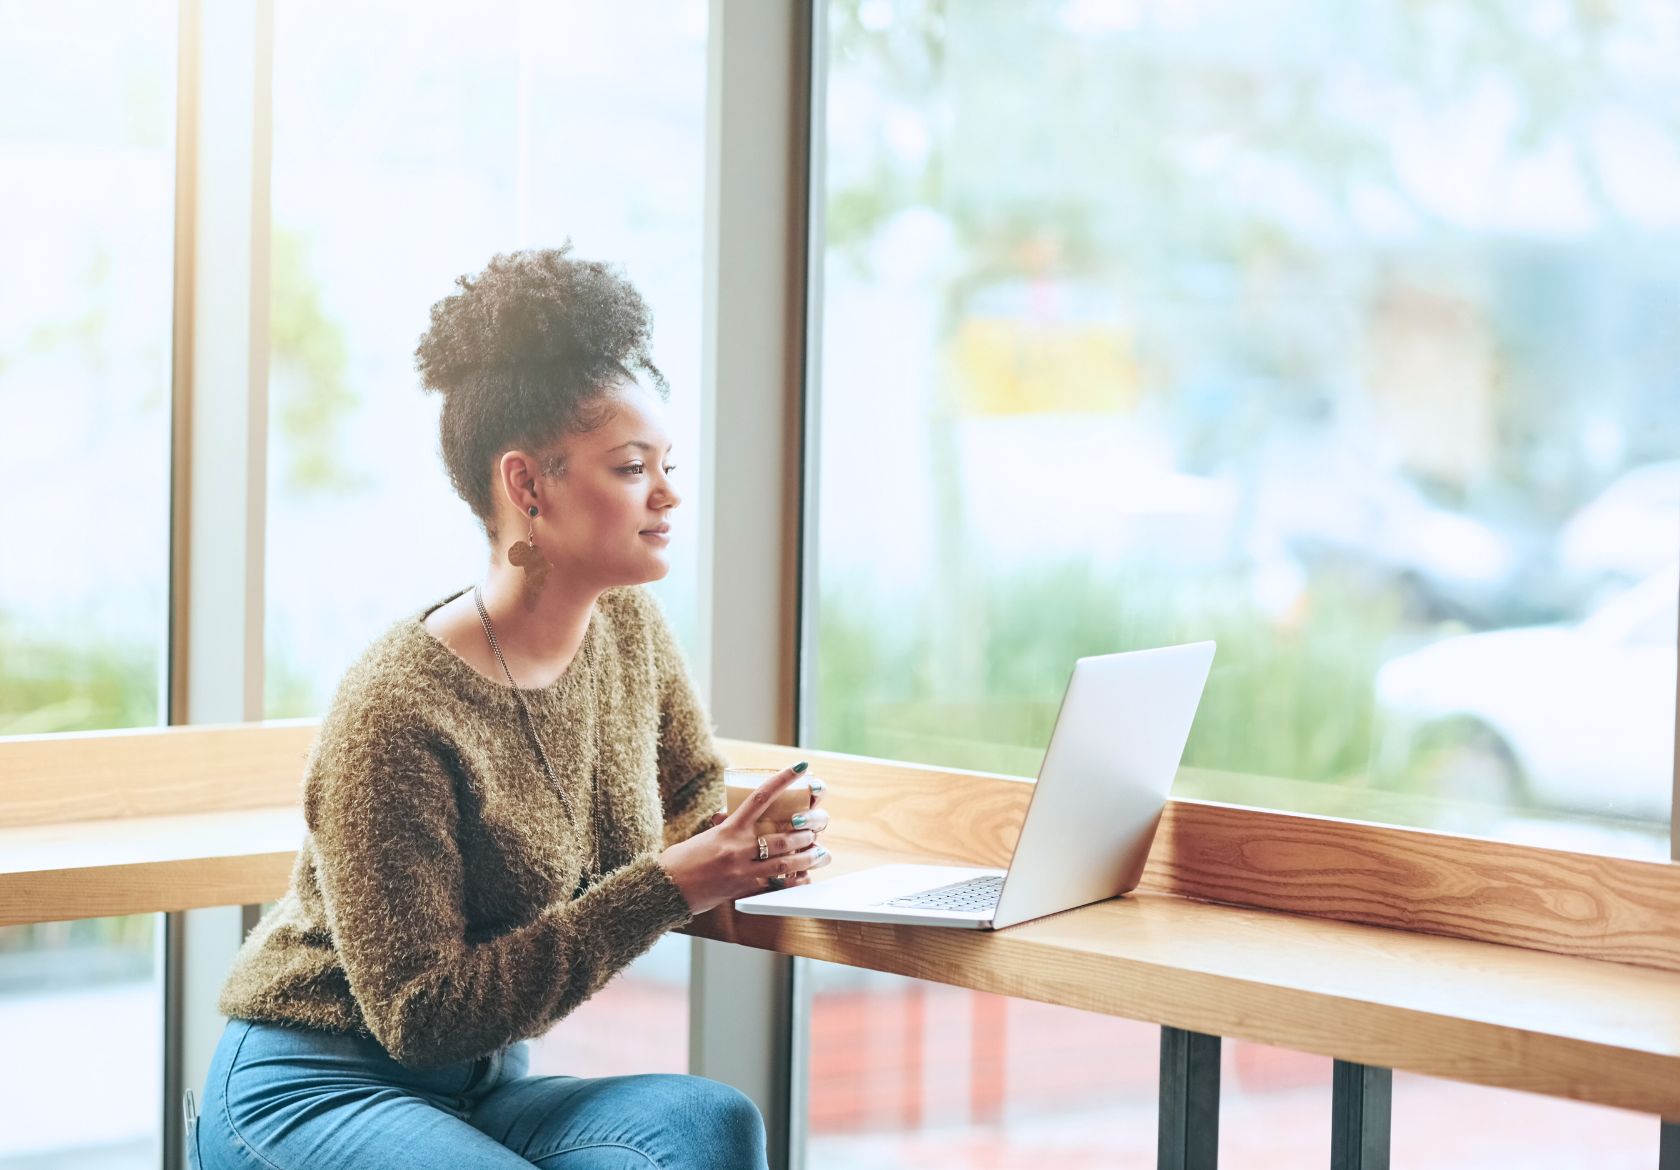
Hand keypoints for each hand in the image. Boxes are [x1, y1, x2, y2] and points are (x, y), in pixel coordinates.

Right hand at [658, 763, 833, 914]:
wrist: (666, 888)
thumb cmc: (682, 860)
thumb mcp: (707, 836)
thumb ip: (727, 828)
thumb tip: (735, 818)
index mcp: (729, 828)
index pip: (761, 797)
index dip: (783, 780)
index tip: (801, 767)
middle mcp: (737, 848)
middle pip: (781, 837)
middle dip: (805, 833)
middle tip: (817, 830)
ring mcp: (741, 871)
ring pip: (783, 863)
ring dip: (807, 858)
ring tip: (821, 854)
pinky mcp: (742, 891)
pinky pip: (775, 885)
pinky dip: (793, 882)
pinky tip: (805, 878)